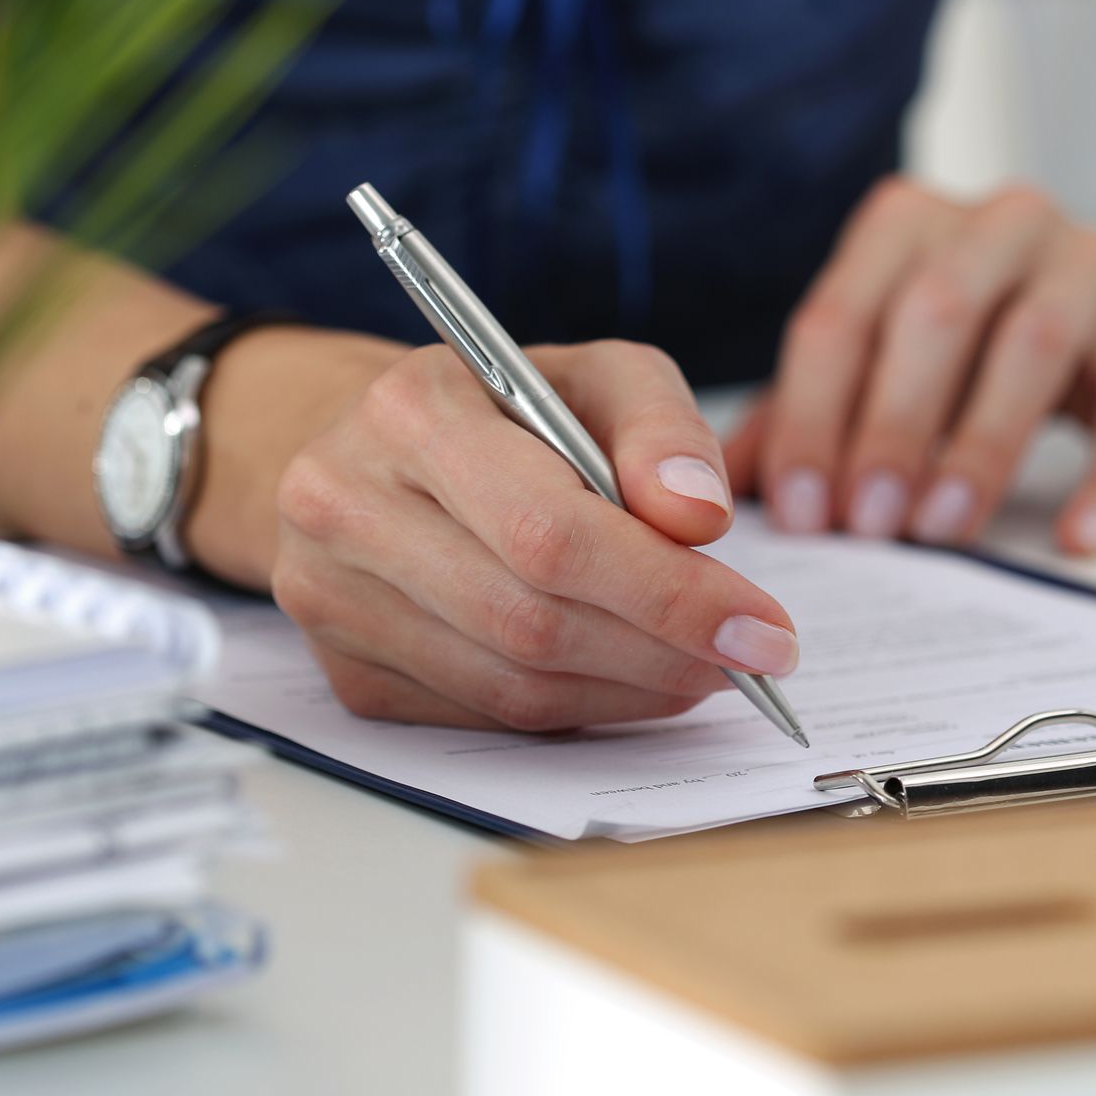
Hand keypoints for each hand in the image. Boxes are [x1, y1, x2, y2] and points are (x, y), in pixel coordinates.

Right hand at [268, 340, 798, 730]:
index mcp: (410, 411)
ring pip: (512, 686)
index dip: (669, 594)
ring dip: (631, 691)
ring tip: (702, 668)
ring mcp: (332, 601)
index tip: (763, 629)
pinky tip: (631, 679)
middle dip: (663, 651)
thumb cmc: (507, 409)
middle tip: (748, 660)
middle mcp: (346, 505)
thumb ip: (663, 429)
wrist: (379, 450)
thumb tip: (700, 517)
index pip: (550, 532)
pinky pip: (487, 717)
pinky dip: (580, 709)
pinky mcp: (348, 673)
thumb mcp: (601, 377)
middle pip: (531, 621)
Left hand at [727, 179, 1095, 553]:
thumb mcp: (894, 361)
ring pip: (1033, 342)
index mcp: (911, 225)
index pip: (842, 315)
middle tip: (866, 525)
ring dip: (982, 443)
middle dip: (891, 424)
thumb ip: (808, 412)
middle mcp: (1002, 224)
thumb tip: (717, 487)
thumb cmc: (992, 346)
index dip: (812, 415)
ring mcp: (1095, 266)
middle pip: (934, 313)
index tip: (800, 513)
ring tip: (945, 528)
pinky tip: (1079, 538)